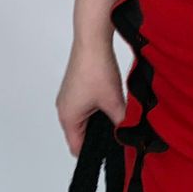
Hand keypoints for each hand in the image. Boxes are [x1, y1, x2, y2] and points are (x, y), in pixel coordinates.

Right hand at [55, 39, 126, 155]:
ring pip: (83, 118)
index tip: (111, 150)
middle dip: (99, 134)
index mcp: (68, 117)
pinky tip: (111, 99)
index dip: (95, 152)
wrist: (92, 40)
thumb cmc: (96, 69)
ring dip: (99, 118)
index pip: (77, 148)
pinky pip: (84, 105)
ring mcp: (68, 96)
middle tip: (117, 132)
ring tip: (116, 113)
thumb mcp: (113, 100)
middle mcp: (64, 108)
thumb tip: (128, 133)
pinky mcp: (74, 86)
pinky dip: (96, 106)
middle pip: (80, 134)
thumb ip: (121, 122)